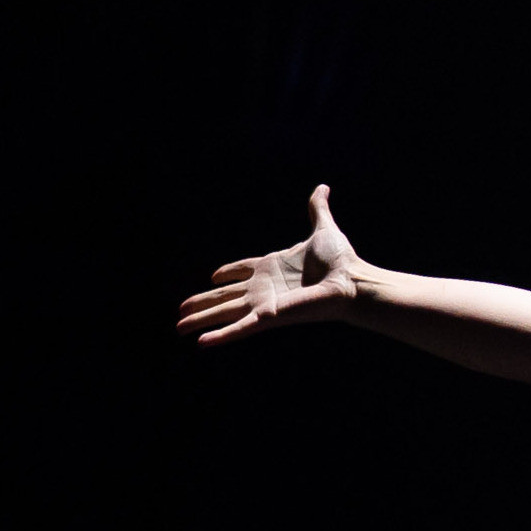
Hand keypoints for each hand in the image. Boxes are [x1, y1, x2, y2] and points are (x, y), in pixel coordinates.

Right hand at [177, 183, 361, 346]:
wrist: (352, 280)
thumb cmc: (341, 260)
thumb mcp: (323, 229)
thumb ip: (317, 210)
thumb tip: (322, 187)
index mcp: (272, 267)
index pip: (242, 270)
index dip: (227, 273)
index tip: (213, 277)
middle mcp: (264, 287)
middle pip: (225, 295)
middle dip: (203, 303)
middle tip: (181, 309)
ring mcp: (265, 303)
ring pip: (225, 312)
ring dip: (201, 320)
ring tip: (178, 327)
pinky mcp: (269, 316)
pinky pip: (240, 327)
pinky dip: (221, 335)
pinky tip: (201, 343)